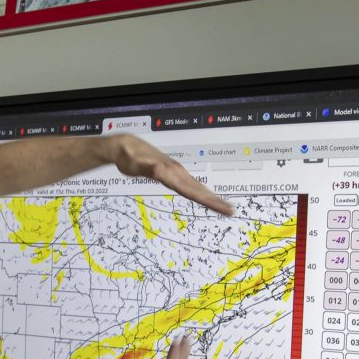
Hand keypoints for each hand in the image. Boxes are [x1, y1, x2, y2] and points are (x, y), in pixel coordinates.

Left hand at [108, 134, 233, 215]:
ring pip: (197, 186)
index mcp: (172, 173)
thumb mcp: (136, 164)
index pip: (193, 191)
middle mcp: (177, 172)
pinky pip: (191, 184)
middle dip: (216, 201)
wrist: (127, 146)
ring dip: (211, 196)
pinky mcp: (173, 172)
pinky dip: (201, 192)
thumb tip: (159, 170)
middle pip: (200, 190)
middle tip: (231, 211)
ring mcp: (176, 172)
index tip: (224, 208)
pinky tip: (205, 196)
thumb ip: (147, 167)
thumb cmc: (129, 157)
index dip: (210, 201)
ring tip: (224, 206)